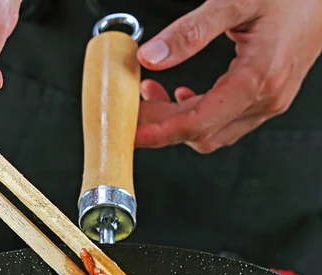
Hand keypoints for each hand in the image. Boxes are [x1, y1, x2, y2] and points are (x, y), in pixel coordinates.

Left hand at [136, 0, 321, 152]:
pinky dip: (198, 114)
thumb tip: (152, 56)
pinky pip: (226, 120)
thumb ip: (192, 31)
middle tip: (133, 110)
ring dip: (179, 120)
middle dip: (163, 125)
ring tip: (151, 97)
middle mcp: (266, 99)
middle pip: (202, 132)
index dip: (161, 132)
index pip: (199, 123)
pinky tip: (181, 95)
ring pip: (213, 130)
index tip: (133, 134)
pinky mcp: (268, 98)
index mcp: (258, 78)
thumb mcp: (238, 0)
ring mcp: (269, 102)